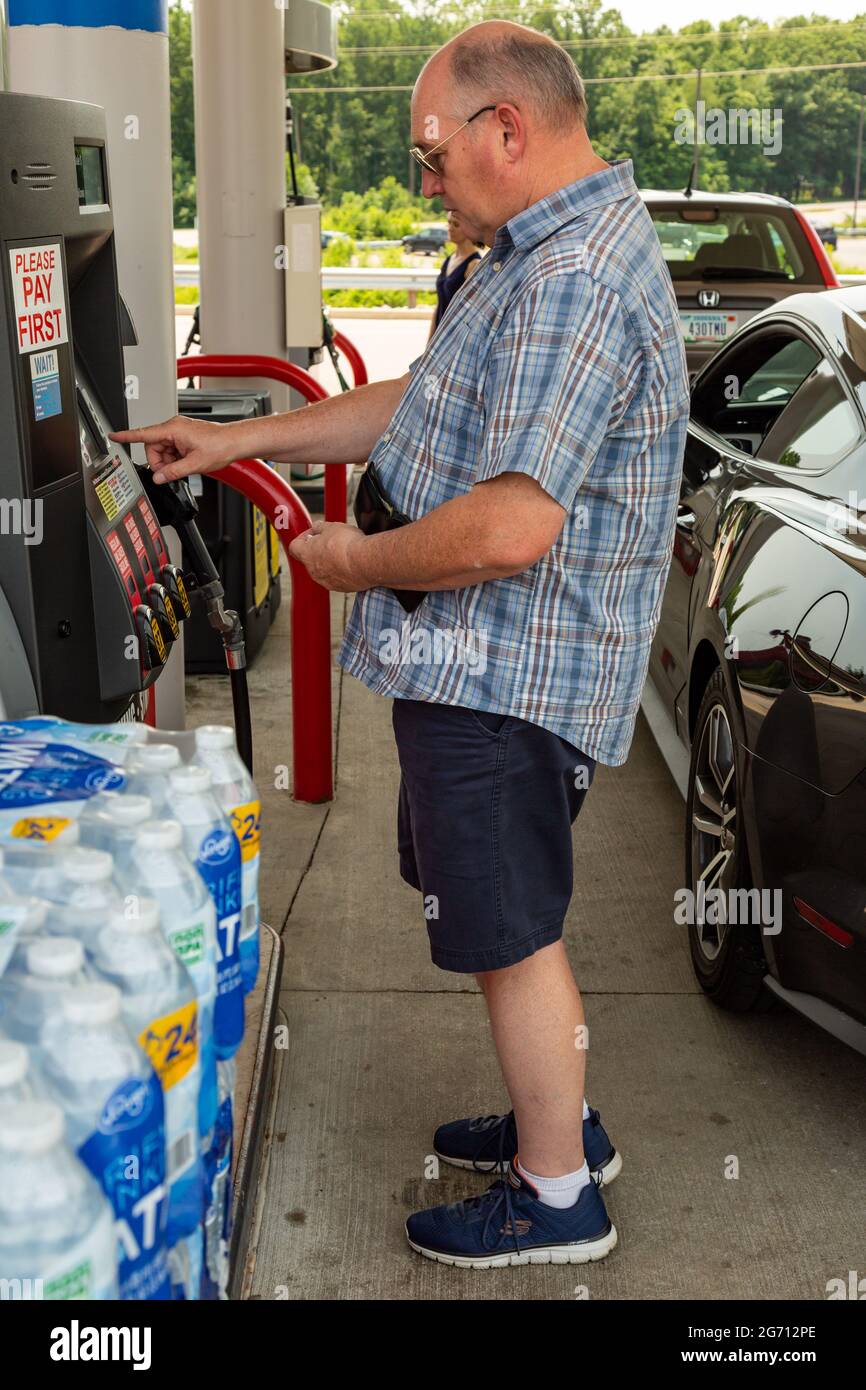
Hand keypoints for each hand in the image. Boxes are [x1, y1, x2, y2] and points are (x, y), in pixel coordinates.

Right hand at [109, 415, 235, 483]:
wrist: (235, 442)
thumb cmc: (220, 446)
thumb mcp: (194, 464)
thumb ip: (173, 472)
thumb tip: (158, 477)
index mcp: (173, 429)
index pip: (143, 433)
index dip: (126, 436)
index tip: (113, 436)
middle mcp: (174, 427)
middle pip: (153, 447)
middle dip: (159, 462)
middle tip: (171, 472)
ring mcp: (179, 431)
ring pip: (162, 450)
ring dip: (169, 461)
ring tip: (184, 466)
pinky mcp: (184, 436)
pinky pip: (171, 449)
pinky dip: (175, 458)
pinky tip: (186, 462)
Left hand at [288, 520, 370, 591]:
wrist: (366, 562)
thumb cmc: (348, 545)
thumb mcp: (332, 526)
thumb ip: (320, 527)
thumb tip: (317, 527)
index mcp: (307, 554)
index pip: (294, 547)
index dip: (302, 538)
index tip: (312, 534)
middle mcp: (313, 571)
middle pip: (310, 559)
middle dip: (319, 549)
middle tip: (332, 541)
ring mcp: (326, 582)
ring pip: (324, 570)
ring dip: (331, 561)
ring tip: (345, 552)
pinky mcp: (341, 588)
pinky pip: (337, 579)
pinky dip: (342, 572)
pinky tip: (352, 563)